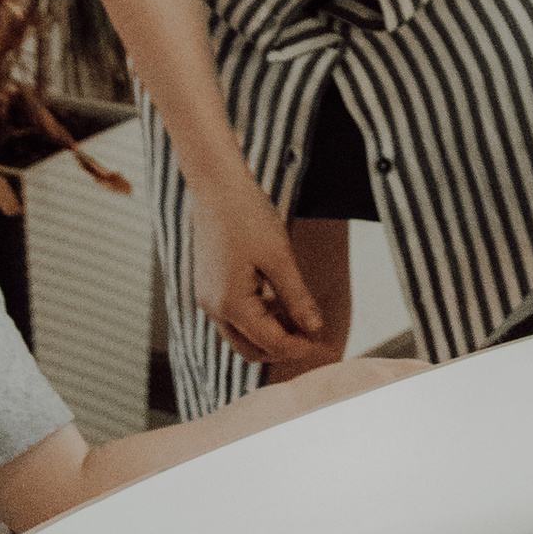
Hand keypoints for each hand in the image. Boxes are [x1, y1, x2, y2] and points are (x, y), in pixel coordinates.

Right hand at [186, 177, 325, 371]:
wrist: (216, 185)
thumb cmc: (247, 216)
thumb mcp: (280, 257)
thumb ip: (297, 297)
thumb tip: (315, 327)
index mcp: (230, 304)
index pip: (269, 342)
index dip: (298, 347)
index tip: (324, 345)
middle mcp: (213, 307)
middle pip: (249, 348)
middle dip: (281, 348)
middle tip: (312, 339)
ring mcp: (209, 297)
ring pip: (241, 333)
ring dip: (270, 333)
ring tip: (301, 318)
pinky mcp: (210, 286)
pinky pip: (234, 315)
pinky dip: (258, 317)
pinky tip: (280, 301)